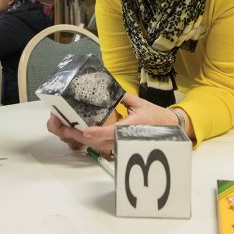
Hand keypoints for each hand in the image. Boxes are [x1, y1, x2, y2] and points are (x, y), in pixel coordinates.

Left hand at [46, 93, 178, 154]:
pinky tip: (77, 133)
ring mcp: (121, 144)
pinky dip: (89, 141)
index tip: (85, 130)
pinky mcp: (119, 146)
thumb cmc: (155, 115)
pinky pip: (101, 145)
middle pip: (99, 142)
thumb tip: (108, 88)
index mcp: (131, 126)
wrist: (168, 129)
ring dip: (82, 140)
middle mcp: (124, 138)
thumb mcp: (139, 103)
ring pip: (98, 146)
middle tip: (65, 128)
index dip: (97, 132)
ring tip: (66, 129)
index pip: (111, 132)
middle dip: (81, 137)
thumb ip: (123, 96)